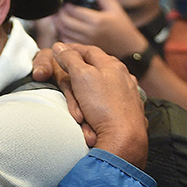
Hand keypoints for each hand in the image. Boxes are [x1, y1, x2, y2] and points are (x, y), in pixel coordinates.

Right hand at [49, 42, 148, 168]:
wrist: (124, 139)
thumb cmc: (105, 106)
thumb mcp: (82, 77)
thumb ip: (70, 59)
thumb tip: (59, 46)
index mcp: (112, 65)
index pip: (88, 51)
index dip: (71, 50)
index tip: (59, 52)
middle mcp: (122, 78)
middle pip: (92, 74)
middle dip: (74, 85)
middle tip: (65, 90)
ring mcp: (126, 96)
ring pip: (96, 95)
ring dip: (83, 106)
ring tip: (79, 117)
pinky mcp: (127, 114)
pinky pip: (104, 111)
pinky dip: (95, 116)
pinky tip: (90, 124)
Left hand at [53, 0, 149, 57]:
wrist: (129, 47)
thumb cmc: (123, 27)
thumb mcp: (114, 8)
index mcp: (97, 20)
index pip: (73, 11)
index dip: (66, 4)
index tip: (65, 0)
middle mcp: (90, 32)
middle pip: (65, 21)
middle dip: (59, 13)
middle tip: (60, 7)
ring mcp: (86, 42)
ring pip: (63, 31)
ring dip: (58, 22)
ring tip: (59, 15)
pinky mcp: (84, 48)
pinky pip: (66, 40)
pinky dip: (62, 33)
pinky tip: (65, 27)